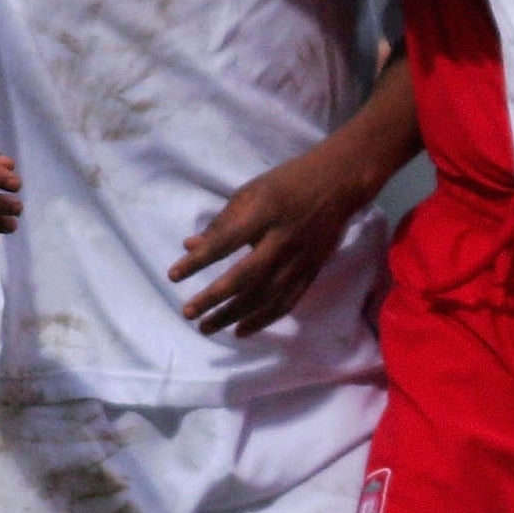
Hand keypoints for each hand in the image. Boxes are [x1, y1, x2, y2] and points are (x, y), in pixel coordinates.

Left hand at [168, 145, 373, 337]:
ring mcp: (301, 258)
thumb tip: (190, 247)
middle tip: (188, 313)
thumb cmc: (289, 182)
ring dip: (234, 315)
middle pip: (247, 275)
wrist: (340, 183)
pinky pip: (288, 301)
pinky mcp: (312, 270)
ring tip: (206, 327)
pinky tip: (242, 330)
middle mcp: (283, 239)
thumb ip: (223, 222)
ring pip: (266, 295)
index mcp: (266, 212)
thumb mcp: (252, 191)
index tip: (173, 275)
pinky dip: (264, 319)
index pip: (226, 242)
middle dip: (215, 297)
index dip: (198, 261)